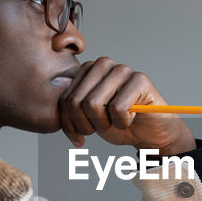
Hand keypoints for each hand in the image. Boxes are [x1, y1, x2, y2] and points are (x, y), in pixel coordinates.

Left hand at [57, 57, 195, 154]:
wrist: (150, 134)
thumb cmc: (118, 124)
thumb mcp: (87, 119)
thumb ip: (70, 109)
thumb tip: (50, 108)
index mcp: (87, 70)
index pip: (64, 99)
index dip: (70, 124)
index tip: (80, 135)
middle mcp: (103, 64)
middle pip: (76, 101)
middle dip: (86, 124)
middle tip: (102, 128)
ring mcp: (122, 70)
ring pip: (93, 104)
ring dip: (104, 123)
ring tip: (117, 122)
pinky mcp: (140, 80)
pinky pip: (117, 108)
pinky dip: (123, 122)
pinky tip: (131, 118)